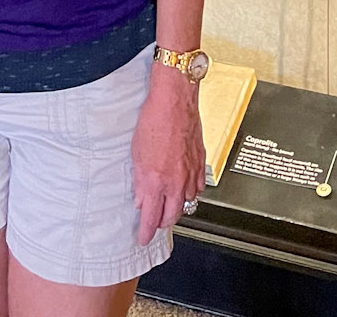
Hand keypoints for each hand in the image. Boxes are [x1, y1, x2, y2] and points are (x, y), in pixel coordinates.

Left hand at [131, 62, 204, 246]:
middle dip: (161, 222)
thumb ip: (139, 180)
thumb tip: (140, 198)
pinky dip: (190, 192)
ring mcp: (190, 173)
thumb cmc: (154, 119)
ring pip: (186, 203)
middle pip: (171, 216)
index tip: (142, 238)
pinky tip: (185, 187)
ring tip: (168, 204)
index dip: (146, 232)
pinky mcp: (200, 162)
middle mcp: (175, 181)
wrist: (175, 99)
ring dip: (176, 206)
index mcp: (155, 181)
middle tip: (153, 221)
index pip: (151, 218)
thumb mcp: (136, 153)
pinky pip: (198, 187)